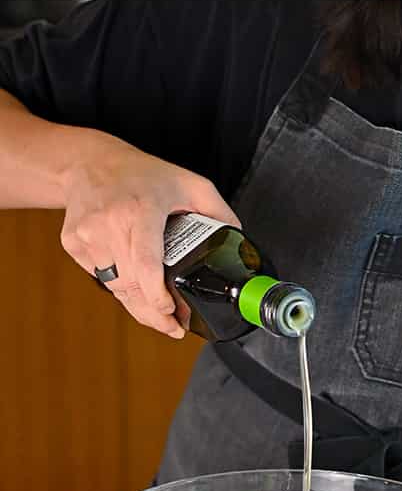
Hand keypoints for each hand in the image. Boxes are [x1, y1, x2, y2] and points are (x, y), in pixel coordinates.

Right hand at [59, 133, 240, 338]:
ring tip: (156, 308)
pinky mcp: (73, 242)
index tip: (171, 312)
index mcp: (142, 208)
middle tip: (173, 326)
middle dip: (153, 312)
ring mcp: (87, 234)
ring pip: (114, 286)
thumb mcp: (191, 184)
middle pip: (131, 284)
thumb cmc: (145, 174)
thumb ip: (218, 213)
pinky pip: (98, 276)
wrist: (91, 163)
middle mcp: (111, 221)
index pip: (146, 261)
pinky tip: (132, 280)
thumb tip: (238, 243)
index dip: (157, 294)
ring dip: (136, 301)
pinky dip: (117, 284)